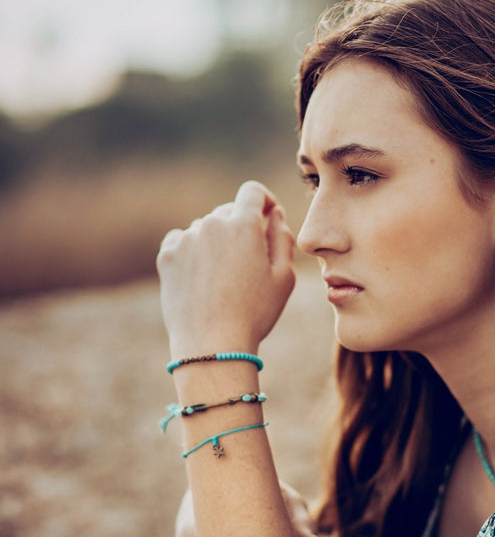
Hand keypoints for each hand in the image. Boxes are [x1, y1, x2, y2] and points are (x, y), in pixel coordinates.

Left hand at [157, 182, 295, 357]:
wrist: (212, 344)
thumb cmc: (255, 313)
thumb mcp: (283, 278)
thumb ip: (282, 238)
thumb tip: (274, 214)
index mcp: (243, 224)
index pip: (253, 191)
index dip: (263, 201)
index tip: (266, 216)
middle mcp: (212, 223)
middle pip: (229, 212)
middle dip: (241, 229)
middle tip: (248, 265)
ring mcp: (186, 238)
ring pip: (206, 229)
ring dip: (216, 243)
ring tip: (223, 280)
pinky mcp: (167, 255)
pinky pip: (182, 241)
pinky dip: (193, 252)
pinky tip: (202, 278)